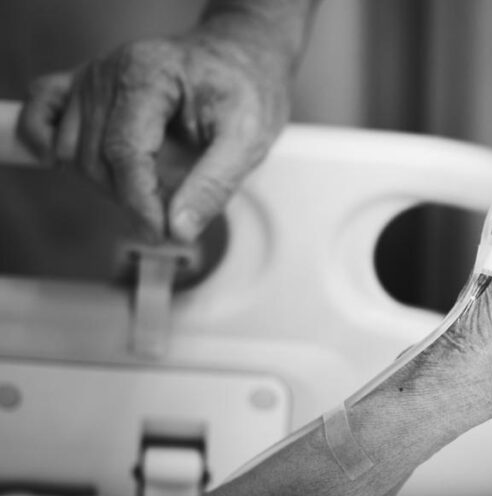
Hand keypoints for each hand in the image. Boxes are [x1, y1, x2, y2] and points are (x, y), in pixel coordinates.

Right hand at [17, 30, 290, 241]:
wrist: (239, 64)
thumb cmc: (244, 92)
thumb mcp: (248, 139)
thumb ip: (214, 185)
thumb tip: (180, 230)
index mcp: (150, 73)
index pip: (125, 151)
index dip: (141, 201)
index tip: (163, 233)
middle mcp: (110, 71)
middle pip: (95, 158)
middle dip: (131, 196)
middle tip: (172, 210)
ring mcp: (89, 79)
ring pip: (69, 152)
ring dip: (105, 183)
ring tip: (153, 185)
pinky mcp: (79, 89)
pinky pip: (41, 120)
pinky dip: (53, 150)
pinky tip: (91, 171)